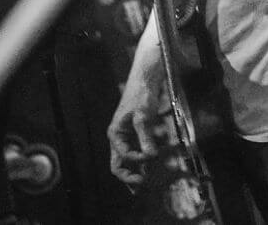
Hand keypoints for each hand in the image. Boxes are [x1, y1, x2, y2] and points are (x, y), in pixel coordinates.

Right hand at [106, 66, 167, 187]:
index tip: (151, 157)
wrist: (146, 79)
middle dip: (128, 177)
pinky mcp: (137, 134)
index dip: (136, 160)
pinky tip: (149, 169)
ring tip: (143, 184)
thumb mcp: (143, 115)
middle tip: (140, 187)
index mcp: (115, 134)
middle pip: (118, 164)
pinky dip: (142, 162)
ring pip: (127, 161)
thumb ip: (145, 136)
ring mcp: (128, 137)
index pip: (122, 156)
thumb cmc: (141, 95)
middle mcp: (119, 138)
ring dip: (134, 171)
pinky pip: (137, 152)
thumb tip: (150, 156)